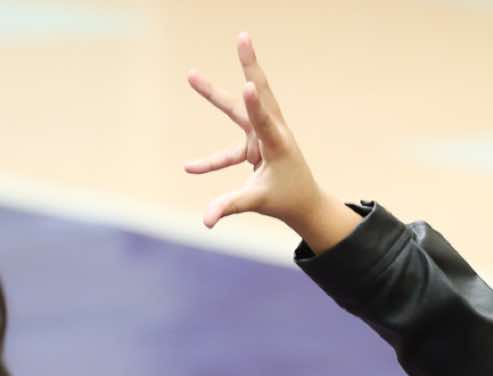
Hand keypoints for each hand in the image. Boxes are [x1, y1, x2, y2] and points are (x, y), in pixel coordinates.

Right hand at [185, 33, 353, 250]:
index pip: (265, 121)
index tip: (248, 84)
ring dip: (215, 93)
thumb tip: (205, 221)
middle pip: (259, 94)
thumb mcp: (258, 202)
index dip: (256, 105)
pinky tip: (189, 168)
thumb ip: (230, 206)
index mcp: (279, 145)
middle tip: (243, 37)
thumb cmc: (286, 199)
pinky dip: (211, 161)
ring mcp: (262, 135)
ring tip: (190, 74)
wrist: (304, 203)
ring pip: (239, 109)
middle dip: (249, 65)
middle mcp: (272, 132)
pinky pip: (228, 152)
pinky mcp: (254, 144)